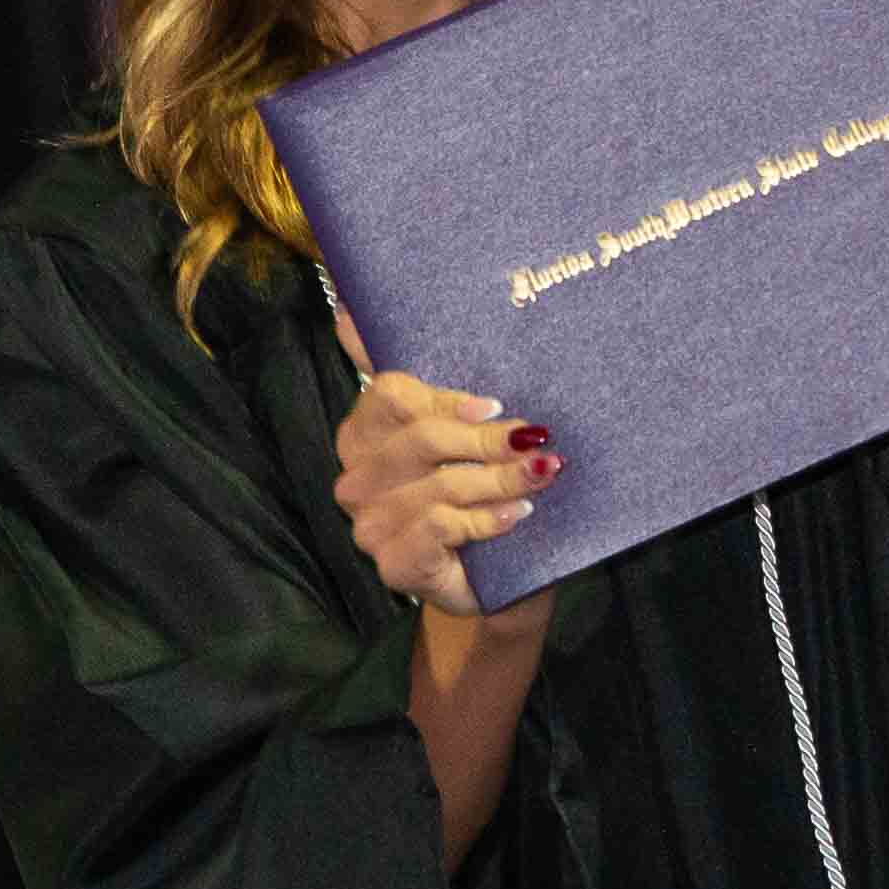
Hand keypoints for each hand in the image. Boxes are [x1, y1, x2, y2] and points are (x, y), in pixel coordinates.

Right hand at [334, 368, 561, 619]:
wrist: (496, 580)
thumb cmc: (477, 493)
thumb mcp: (459, 429)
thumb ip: (419, 373)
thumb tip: (348, 308)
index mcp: (362, 435)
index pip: (390, 396)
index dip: (445, 398)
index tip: (494, 404)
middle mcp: (356, 480)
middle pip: (423, 439)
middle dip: (488, 440)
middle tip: (536, 440)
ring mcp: (369, 526)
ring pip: (441, 484)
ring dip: (501, 479)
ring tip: (540, 475)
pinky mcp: (393, 565)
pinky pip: (441, 526)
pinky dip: (486, 518)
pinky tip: (515, 515)